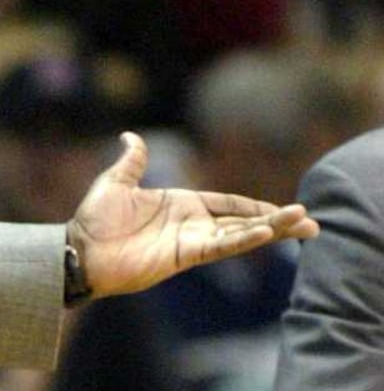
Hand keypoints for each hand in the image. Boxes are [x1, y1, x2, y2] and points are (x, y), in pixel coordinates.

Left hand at [68, 132, 317, 297]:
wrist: (79, 250)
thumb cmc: (93, 221)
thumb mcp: (115, 183)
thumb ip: (132, 161)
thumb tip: (130, 136)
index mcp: (181, 204)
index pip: (228, 204)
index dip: (255, 206)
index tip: (284, 208)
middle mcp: (191, 223)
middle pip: (243, 221)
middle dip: (277, 221)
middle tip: (310, 222)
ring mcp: (191, 241)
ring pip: (240, 234)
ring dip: (271, 229)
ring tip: (304, 225)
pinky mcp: (184, 255)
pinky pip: (220, 246)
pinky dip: (243, 239)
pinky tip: (266, 233)